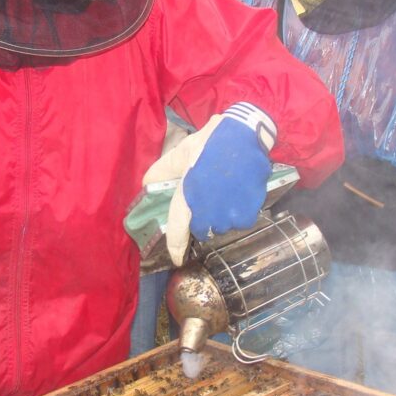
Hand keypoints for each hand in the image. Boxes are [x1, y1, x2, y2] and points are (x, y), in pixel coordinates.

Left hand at [143, 103, 274, 265]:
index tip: (177, 259)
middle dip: (205, 219)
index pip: (179, 228)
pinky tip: (240, 195)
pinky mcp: (249, 212)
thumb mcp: (182, 153)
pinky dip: (241, 213)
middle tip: (210, 199)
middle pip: (204, 229)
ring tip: (226, 194)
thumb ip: (163, 171)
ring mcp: (230, 214)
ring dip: (224, 216)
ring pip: (224, 226)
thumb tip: (146, 183)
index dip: (176, 246)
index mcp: (188, 195)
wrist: (245, 135)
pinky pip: (242, 221)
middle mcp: (208, 210)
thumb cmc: (211, 143)